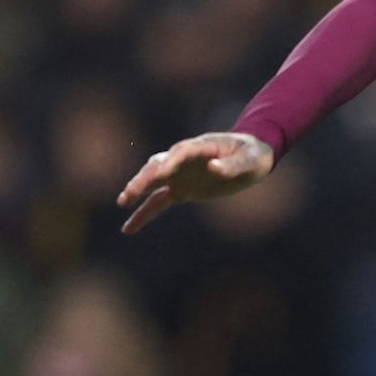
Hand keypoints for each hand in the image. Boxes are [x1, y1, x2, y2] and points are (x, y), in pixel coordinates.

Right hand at [118, 132, 276, 234]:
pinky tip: (128, 228)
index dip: (169, 162)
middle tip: (130, 194)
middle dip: (144, 179)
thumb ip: (232, 164)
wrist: (252, 160)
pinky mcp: (180, 190)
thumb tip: (213, 167)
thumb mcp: (249, 160)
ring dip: (137, 191)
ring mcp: (179, 174)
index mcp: (200, 147)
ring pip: (153, 182)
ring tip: (122, 203)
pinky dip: (144, 214)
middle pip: (158, 166)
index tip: (159, 174)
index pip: (180, 153)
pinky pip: (158, 202)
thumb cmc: (252, 155)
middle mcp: (183, 159)